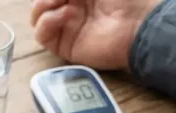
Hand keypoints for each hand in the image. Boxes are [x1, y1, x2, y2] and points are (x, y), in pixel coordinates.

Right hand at [30, 0, 159, 69]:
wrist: (138, 24)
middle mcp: (71, 10)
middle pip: (40, 3)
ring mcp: (66, 28)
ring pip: (37, 17)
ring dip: (43, 5)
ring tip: (60, 2)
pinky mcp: (65, 46)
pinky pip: (41, 34)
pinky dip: (46, 21)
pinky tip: (65, 15)